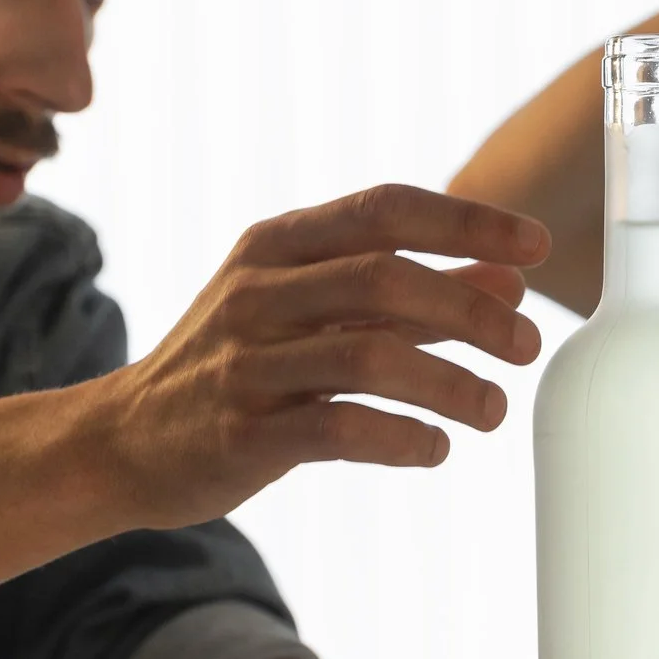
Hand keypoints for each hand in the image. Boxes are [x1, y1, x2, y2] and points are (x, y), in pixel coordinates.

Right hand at [84, 184, 550, 530]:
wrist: (122, 443)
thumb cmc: (235, 369)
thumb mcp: (311, 313)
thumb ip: (409, 298)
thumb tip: (509, 281)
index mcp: (277, 246)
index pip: (385, 210)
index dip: (467, 223)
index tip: (536, 246)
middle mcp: (258, 292)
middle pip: (387, 279)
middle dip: (471, 311)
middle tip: (526, 346)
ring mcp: (246, 361)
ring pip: (370, 356)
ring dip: (449, 384)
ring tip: (493, 410)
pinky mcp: (241, 432)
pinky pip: (339, 428)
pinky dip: (402, 438)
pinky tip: (436, 449)